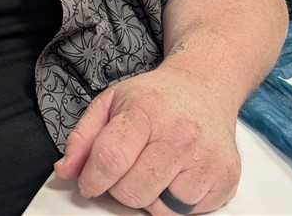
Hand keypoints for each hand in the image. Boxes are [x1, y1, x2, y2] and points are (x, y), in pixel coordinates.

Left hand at [54, 67, 240, 213]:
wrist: (204, 87)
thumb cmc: (155, 98)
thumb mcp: (110, 102)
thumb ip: (82, 137)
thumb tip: (66, 170)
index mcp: (147, 112)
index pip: (110, 159)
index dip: (92, 179)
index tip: (89, 182)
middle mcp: (181, 135)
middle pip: (133, 192)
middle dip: (120, 188)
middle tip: (126, 171)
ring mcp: (206, 158)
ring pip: (161, 209)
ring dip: (149, 197)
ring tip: (153, 171)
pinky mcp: (226, 179)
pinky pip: (189, 214)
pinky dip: (176, 203)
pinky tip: (176, 176)